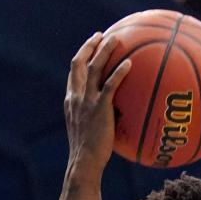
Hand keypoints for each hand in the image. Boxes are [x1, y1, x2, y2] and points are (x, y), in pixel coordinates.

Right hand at [64, 32, 131, 172]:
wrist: (84, 163)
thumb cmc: (88, 155)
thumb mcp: (87, 132)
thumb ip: (94, 119)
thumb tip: (112, 117)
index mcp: (71, 101)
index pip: (73, 73)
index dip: (81, 56)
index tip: (90, 46)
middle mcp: (76, 97)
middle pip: (79, 63)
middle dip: (89, 46)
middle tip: (101, 35)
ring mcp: (87, 102)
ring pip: (94, 67)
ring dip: (105, 50)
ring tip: (117, 39)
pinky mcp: (99, 108)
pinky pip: (110, 85)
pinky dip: (119, 72)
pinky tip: (129, 64)